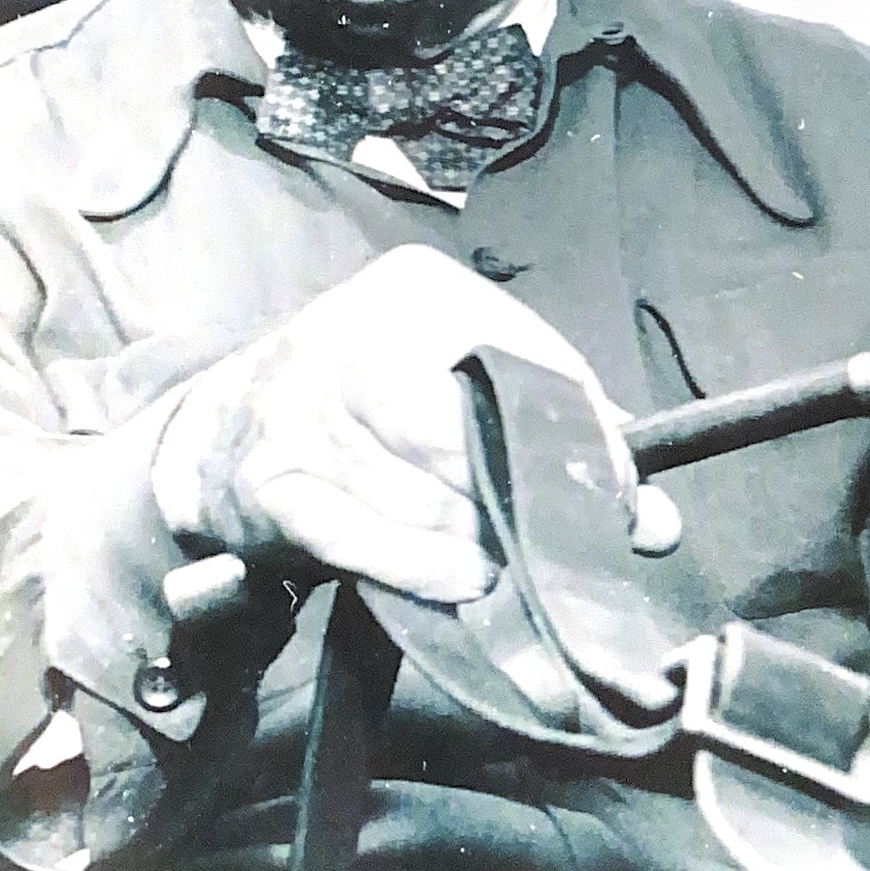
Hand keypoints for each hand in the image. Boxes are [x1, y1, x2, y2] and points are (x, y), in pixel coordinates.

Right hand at [152, 244, 679, 603]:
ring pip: (432, 499)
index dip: (587, 445)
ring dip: (477, 547)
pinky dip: (426, 569)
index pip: (534, 366)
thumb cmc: (362, 412)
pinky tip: (459, 580)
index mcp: (418, 291)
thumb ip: (557, 437)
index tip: (617, 499)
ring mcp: (304, 408)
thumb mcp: (451, 385)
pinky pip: (372, 541)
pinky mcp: (274, 483)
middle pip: (477, 438)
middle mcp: (354, 333)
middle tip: (547, 543)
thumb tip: (653, 520)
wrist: (216, 439)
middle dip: (521, 503)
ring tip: (495, 561)